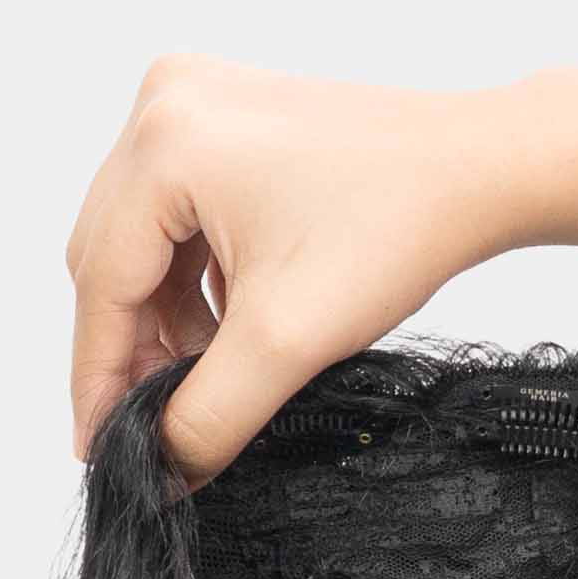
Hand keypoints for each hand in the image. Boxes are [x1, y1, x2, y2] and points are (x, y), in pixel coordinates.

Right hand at [65, 55, 530, 485]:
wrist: (478, 171)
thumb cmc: (397, 229)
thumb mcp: (286, 345)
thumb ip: (210, 418)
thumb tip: (162, 472)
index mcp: (163, 146)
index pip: (101, 287)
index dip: (98, 382)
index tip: (105, 452)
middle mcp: (164, 107)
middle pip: (111, 260)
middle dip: (134, 350)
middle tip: (157, 426)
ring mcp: (195, 105)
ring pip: (146, 243)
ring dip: (168, 318)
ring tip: (210, 376)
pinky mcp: (230, 121)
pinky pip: (182, 217)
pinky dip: (196, 280)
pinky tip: (231, 326)